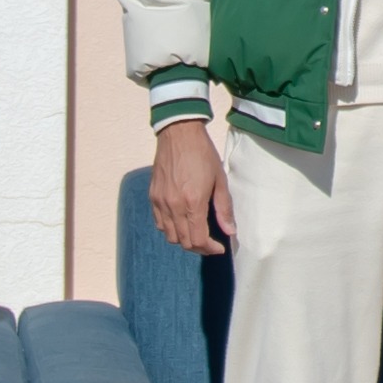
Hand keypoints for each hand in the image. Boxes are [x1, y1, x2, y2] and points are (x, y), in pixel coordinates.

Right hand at [148, 120, 235, 256]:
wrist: (178, 134)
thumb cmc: (202, 154)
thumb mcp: (219, 180)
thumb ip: (224, 208)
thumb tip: (230, 231)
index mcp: (192, 203)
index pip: (198, 240)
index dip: (210, 249)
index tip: (219, 248)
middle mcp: (173, 206)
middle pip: (183, 242)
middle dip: (199, 247)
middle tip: (210, 244)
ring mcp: (160, 202)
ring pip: (170, 236)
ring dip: (184, 240)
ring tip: (196, 234)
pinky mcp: (152, 196)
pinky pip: (159, 223)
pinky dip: (170, 229)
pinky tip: (181, 222)